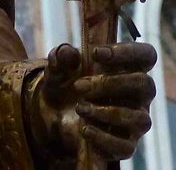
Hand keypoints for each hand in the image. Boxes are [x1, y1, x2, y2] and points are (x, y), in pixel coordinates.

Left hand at [34, 42, 156, 160]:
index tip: (97, 53)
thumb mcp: (58, 69)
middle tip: (78, 86)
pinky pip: (125, 146)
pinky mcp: (125, 144)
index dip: (128, 51)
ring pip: (140, 118)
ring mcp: (134, 120)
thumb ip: (60, 58)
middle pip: (145, 84)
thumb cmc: (65, 84)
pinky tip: (84, 129)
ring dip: (107, 113)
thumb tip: (67, 52)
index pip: (146, 55)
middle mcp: (138, 95)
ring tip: (80, 107)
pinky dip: (103, 138)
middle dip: (110, 83)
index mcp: (127, 69)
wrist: (52, 114)